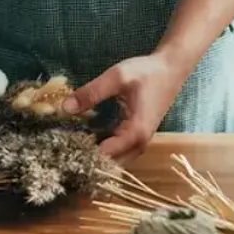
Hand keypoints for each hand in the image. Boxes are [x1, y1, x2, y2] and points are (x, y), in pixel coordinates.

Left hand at [62, 53, 184, 165]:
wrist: (171, 69)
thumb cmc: (147, 72)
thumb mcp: (117, 77)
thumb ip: (91, 92)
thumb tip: (65, 107)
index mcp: (135, 133)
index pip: (104, 155)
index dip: (82, 154)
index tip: (62, 149)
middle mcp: (139, 144)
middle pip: (110, 164)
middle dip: (87, 159)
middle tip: (63, 149)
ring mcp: (139, 143)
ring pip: (114, 160)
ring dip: (95, 156)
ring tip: (71, 146)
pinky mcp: (137, 138)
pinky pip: (118, 152)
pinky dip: (102, 149)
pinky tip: (85, 139)